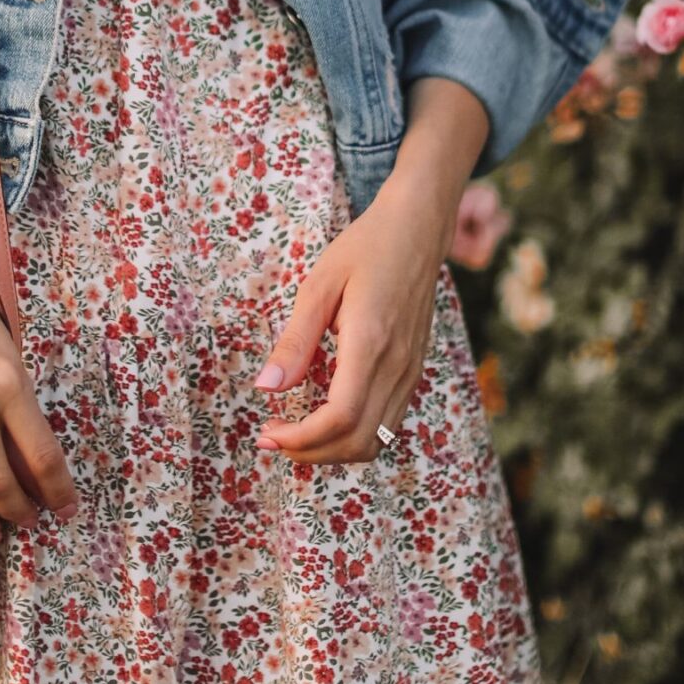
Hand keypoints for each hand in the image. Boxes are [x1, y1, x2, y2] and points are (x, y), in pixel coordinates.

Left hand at [251, 175, 453, 464]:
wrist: (417, 229)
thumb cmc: (364, 248)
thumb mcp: (319, 285)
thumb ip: (295, 341)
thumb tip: (266, 388)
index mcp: (371, 343)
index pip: (340, 418)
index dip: (302, 439)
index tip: (268, 432)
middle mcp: (397, 366)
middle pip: (358, 442)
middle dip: (311, 453)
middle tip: (273, 438)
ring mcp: (411, 372)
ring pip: (377, 441)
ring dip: (333, 451)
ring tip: (296, 435)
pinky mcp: (414, 371)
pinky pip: (388, 424)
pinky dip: (355, 437)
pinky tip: (327, 420)